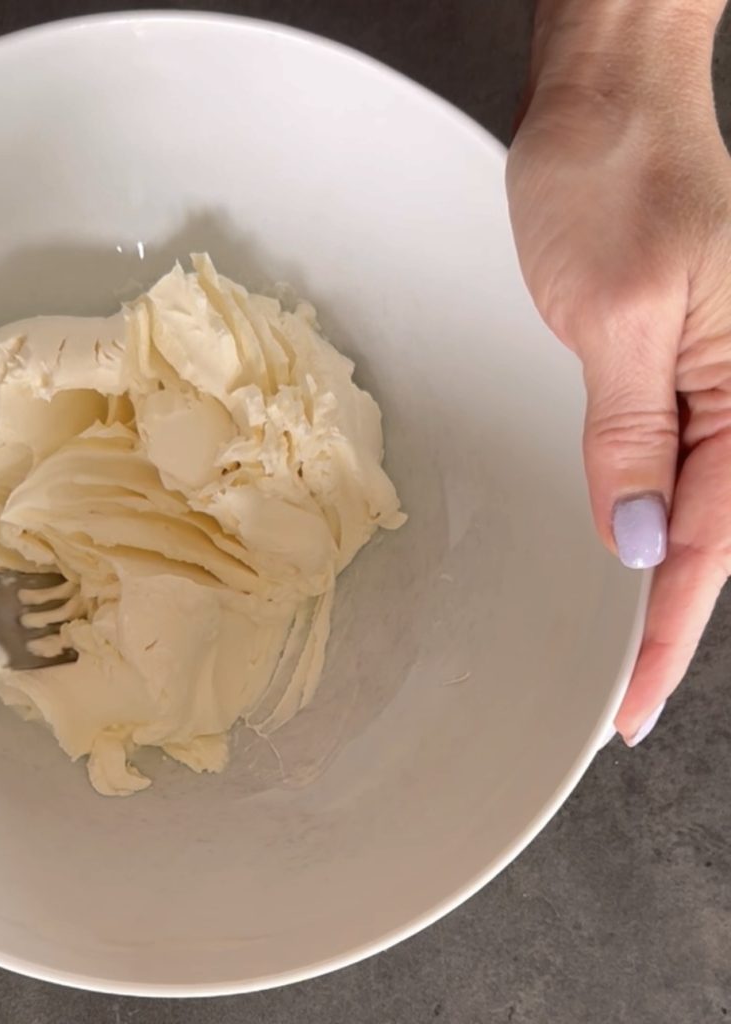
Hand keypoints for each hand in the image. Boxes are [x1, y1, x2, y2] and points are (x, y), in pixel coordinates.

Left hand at [508, 0, 730, 743]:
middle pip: (710, 542)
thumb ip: (633, 431)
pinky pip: (668, 466)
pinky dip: (645, 523)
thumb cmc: (616, 178)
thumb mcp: (620, 309)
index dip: (664, 635)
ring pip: (692, 513)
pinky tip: (629, 560)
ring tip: (617, 659)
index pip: (711, 546)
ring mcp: (707, 383)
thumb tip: (642, 540)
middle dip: (663, 628)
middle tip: (614, 706)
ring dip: (656, 588)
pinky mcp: (667, 368)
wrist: (604, 106)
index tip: (623, 704)